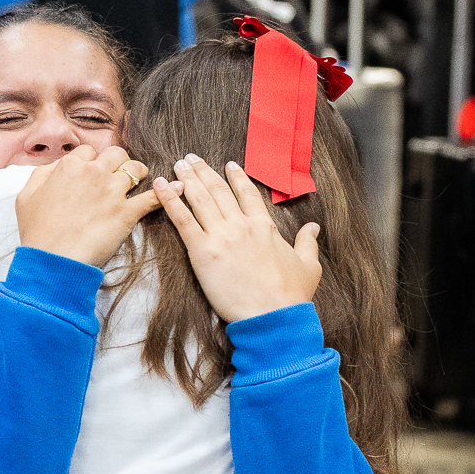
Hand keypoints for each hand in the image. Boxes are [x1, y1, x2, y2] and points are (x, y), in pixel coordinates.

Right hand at [15, 145, 166, 268]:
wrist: (52, 260)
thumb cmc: (38, 232)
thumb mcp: (27, 196)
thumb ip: (42, 174)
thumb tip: (55, 167)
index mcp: (69, 167)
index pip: (89, 152)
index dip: (93, 162)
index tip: (94, 173)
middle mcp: (93, 173)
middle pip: (116, 154)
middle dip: (119, 162)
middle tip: (118, 175)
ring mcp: (112, 192)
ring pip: (136, 169)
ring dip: (139, 173)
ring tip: (141, 180)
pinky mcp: (126, 213)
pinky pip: (153, 198)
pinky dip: (169, 193)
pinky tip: (179, 188)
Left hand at [152, 155, 320, 323]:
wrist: (273, 315)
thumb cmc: (292, 295)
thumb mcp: (309, 265)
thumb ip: (308, 242)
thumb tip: (314, 226)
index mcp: (265, 226)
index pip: (248, 194)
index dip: (237, 177)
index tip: (229, 165)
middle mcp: (241, 225)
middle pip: (219, 191)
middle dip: (204, 172)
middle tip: (191, 158)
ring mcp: (221, 235)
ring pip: (200, 199)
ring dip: (187, 178)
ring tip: (177, 165)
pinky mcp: (202, 251)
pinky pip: (182, 220)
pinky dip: (170, 200)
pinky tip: (160, 186)